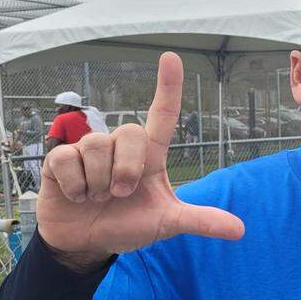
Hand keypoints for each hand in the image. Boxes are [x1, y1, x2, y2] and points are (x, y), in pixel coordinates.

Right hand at [37, 53, 244, 271]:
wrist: (86, 242)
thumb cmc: (128, 225)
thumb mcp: (165, 224)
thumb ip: (198, 221)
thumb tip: (240, 230)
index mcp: (150, 156)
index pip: (162, 115)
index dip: (168, 86)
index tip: (171, 57)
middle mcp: (120, 146)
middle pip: (130, 132)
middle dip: (126, 169)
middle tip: (120, 194)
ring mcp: (89, 150)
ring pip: (95, 147)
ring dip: (98, 182)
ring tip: (97, 198)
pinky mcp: (60, 159)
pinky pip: (67, 160)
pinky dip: (74, 186)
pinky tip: (76, 196)